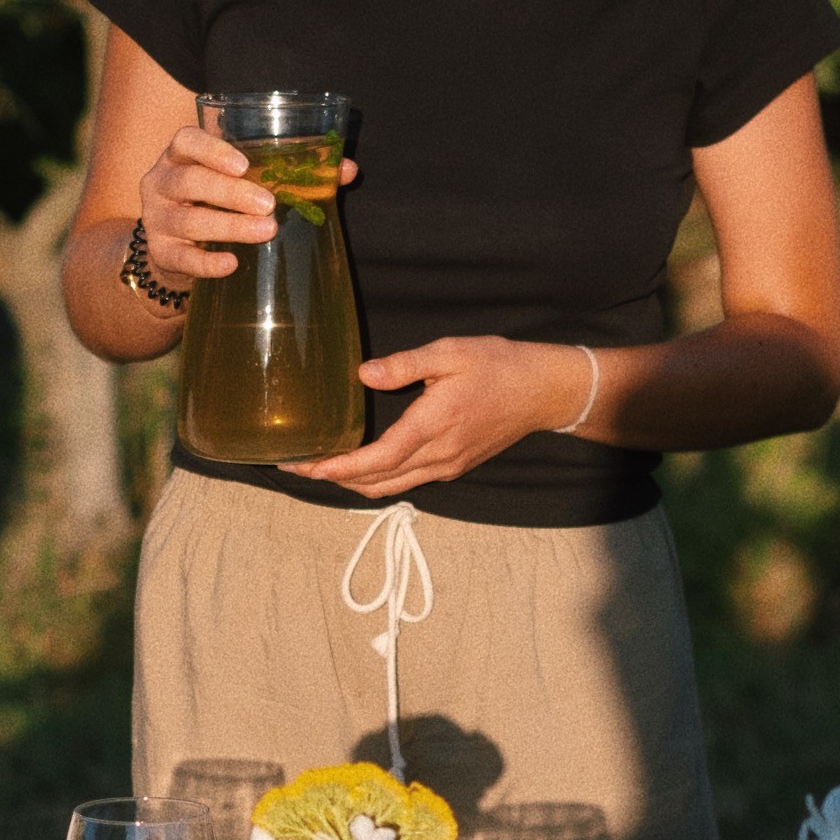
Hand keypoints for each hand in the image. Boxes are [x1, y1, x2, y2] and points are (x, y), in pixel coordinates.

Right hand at [138, 122, 357, 287]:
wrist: (179, 247)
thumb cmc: (218, 202)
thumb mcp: (243, 181)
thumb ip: (290, 172)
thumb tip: (346, 170)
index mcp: (181, 156)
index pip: (186, 141)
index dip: (212, 150)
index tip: (244, 164)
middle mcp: (161, 183)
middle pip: (190, 181)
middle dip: (231, 193)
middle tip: (269, 204)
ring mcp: (157, 220)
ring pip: (189, 221)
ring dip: (228, 226)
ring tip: (265, 231)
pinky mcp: (160, 253)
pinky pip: (182, 259)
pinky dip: (206, 263)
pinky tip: (232, 264)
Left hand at [285, 335, 591, 496]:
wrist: (543, 392)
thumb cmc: (498, 366)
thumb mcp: (450, 352)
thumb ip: (405, 364)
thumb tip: (364, 374)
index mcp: (433, 426)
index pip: (376, 460)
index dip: (338, 468)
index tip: (305, 466)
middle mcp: (438, 456)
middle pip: (376, 482)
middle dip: (333, 478)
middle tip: (296, 467)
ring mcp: (447, 466)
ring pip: (390, 486)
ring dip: (354, 483)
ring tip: (320, 469)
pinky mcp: (454, 466)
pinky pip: (407, 481)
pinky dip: (378, 478)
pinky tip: (361, 464)